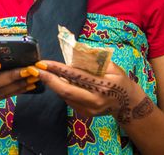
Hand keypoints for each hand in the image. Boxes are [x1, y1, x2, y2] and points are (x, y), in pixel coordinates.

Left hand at [36, 60, 152, 123]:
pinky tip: (59, 82)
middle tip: (35, 70)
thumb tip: (72, 49)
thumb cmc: (120, 80)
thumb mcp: (111, 67)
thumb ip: (93, 60)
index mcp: (103, 86)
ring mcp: (89, 110)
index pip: (75, 76)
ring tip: (45, 72)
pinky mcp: (84, 114)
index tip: (43, 63)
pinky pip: (68, 100)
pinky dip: (62, 89)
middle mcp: (95, 100)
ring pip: (64, 96)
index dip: (57, 69)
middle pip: (65, 91)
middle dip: (48, 80)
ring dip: (53, 84)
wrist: (128, 104)